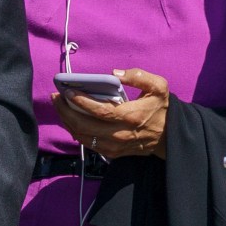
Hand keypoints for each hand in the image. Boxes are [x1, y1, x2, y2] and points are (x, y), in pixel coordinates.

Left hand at [55, 69, 171, 158]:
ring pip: (82, 136)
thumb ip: (139, 76)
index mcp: (131, 116)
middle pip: (84, 126)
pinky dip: (75, 131)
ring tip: (60, 107)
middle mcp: (120, 134)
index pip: (100, 111)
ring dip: (67, 121)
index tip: (67, 91)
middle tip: (56, 98)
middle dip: (66, 111)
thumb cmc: (161, 108)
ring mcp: (115, 145)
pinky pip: (87, 143)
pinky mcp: (112, 152)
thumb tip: (115, 73)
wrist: (169, 136)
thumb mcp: (159, 87)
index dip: (81, 101)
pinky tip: (71, 119)